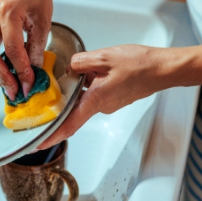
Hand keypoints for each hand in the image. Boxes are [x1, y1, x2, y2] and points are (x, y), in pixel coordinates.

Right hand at [0, 0, 52, 99]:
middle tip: (14, 91)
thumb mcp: (43, 18)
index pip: (12, 49)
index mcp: (8, 11)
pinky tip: (2, 73)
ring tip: (7, 86)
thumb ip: (36, 46)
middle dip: (1, 77)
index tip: (28, 84)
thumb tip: (34, 71)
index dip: (21, 70)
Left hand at [41, 45, 168, 147]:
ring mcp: (110, 103)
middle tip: (47, 93)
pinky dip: (89, 84)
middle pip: (74, 108)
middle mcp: (102, 106)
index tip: (38, 144)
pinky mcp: (116, 97)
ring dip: (78, 87)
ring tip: (75, 71)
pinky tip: (91, 70)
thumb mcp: (104, 57)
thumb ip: (80, 62)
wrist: (163, 69)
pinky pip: (95, 93)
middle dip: (62, 101)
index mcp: (96, 100)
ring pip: (85, 97)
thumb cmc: (139, 65)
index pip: (69, 124)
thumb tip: (69, 68)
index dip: (52, 136)